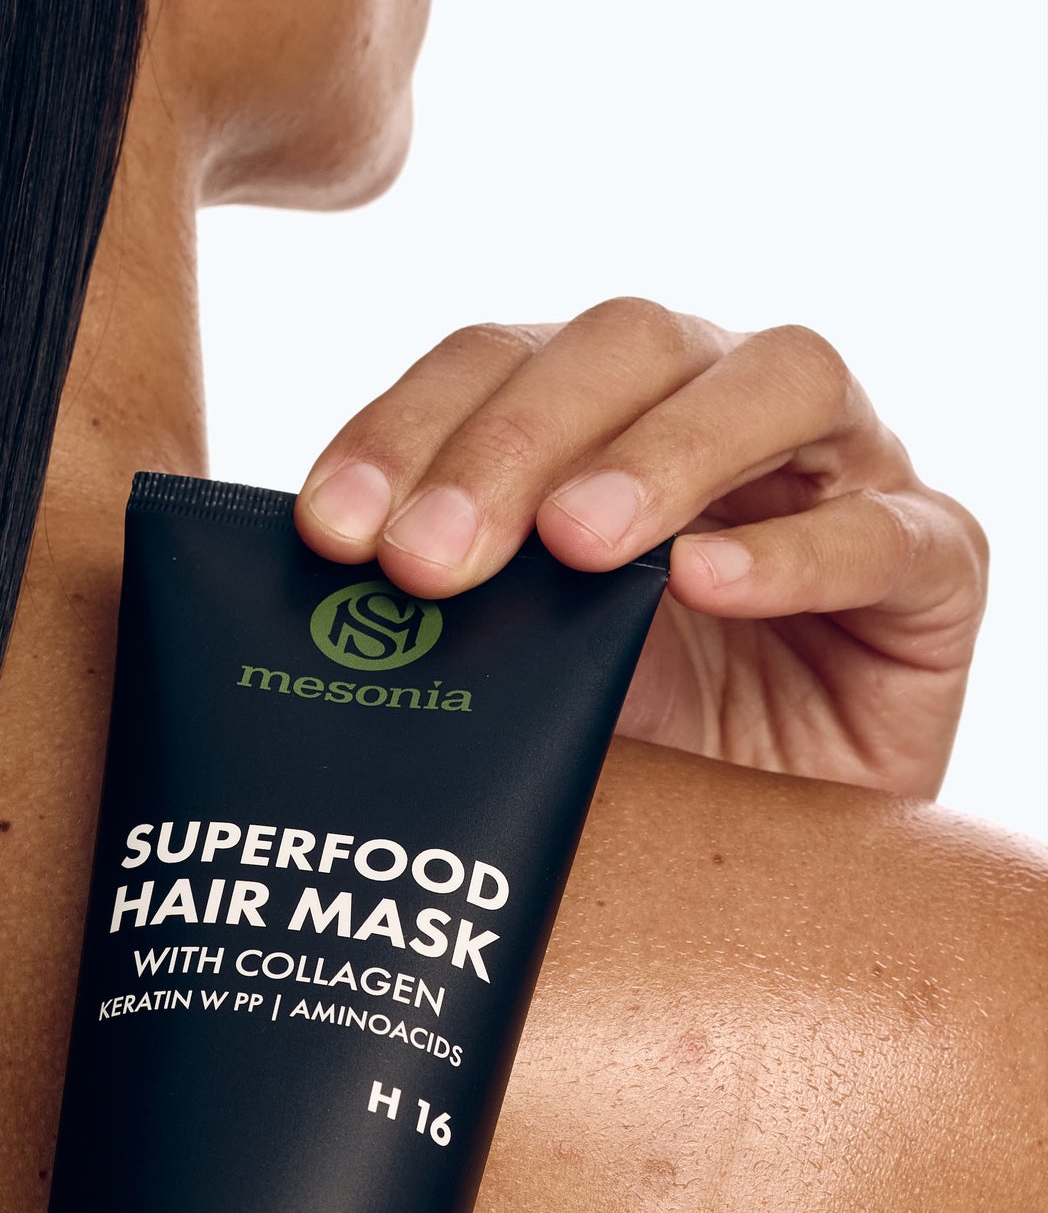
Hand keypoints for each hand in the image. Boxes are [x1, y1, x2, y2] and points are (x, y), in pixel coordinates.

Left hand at [294, 300, 985, 798]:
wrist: (761, 871)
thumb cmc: (613, 750)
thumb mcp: (496, 674)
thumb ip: (426, 611)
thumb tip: (278, 606)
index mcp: (593, 410)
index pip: (491, 358)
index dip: (406, 425)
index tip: (329, 529)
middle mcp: (715, 409)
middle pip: (624, 341)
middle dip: (512, 439)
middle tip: (431, 557)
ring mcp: (841, 470)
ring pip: (779, 379)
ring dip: (662, 452)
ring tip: (577, 546)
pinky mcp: (935, 568)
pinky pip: (893, 528)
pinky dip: (802, 548)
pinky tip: (713, 585)